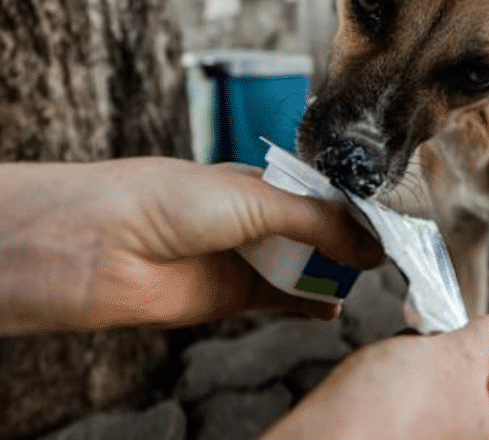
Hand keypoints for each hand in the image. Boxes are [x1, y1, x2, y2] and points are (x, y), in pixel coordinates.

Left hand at [0, 157, 383, 337]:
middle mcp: (249, 219)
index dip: (351, 209)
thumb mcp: (254, 200)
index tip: (387, 222)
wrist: (100, 249)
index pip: (318, 195)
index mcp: (255, 182)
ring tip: (369, 279)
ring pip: (301, 266)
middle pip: (314, 232)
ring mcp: (240, 257)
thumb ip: (315, 222)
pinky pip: (281, 301)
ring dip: (332, 273)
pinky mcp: (229, 296)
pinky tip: (333, 307)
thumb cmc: (164, 202)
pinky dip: (308, 305)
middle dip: (348, 242)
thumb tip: (368, 245)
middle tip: (388, 254)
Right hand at [263, 315, 488, 439]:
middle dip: (431, 370)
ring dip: (404, 388)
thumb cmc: (397, 408)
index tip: (437, 350)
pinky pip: (396, 424)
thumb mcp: (459, 355)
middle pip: (458, 395)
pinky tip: (369, 410)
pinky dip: (383, 412)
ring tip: (383, 391)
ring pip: (424, 408)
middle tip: (408, 369)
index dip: (463, 353)